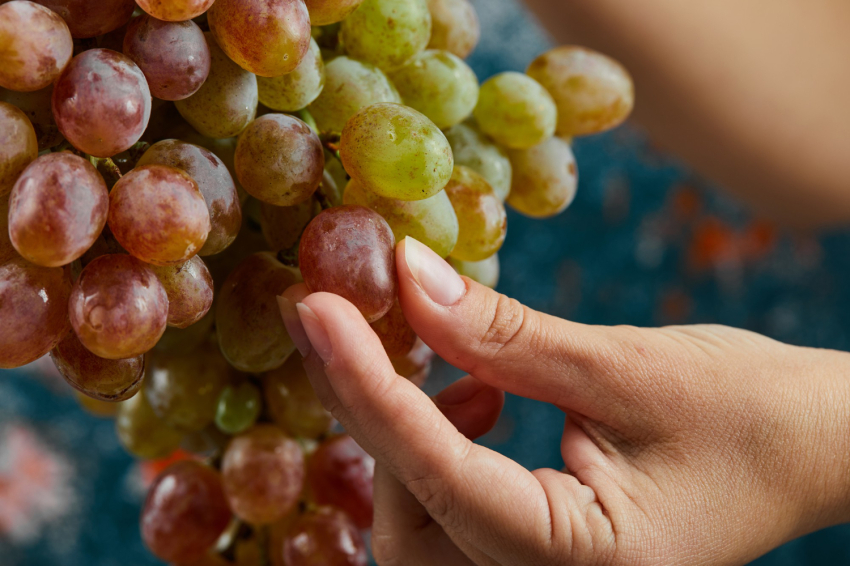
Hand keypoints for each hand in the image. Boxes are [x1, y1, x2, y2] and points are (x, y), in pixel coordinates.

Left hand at [279, 237, 849, 564]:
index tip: (315, 307)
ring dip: (407, 431)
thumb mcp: (626, 367)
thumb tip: (407, 274)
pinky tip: (479, 394)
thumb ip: (505, 335)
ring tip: (456, 367)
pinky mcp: (534, 549)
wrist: (811, 448)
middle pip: (406, 517)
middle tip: (360, 322)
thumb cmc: (750, 413)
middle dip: (374, 414)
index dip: (365, 384)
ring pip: (418, 520)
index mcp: (576, 562)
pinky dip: (438, 448)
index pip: (435, 472)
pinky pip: (450, 513)